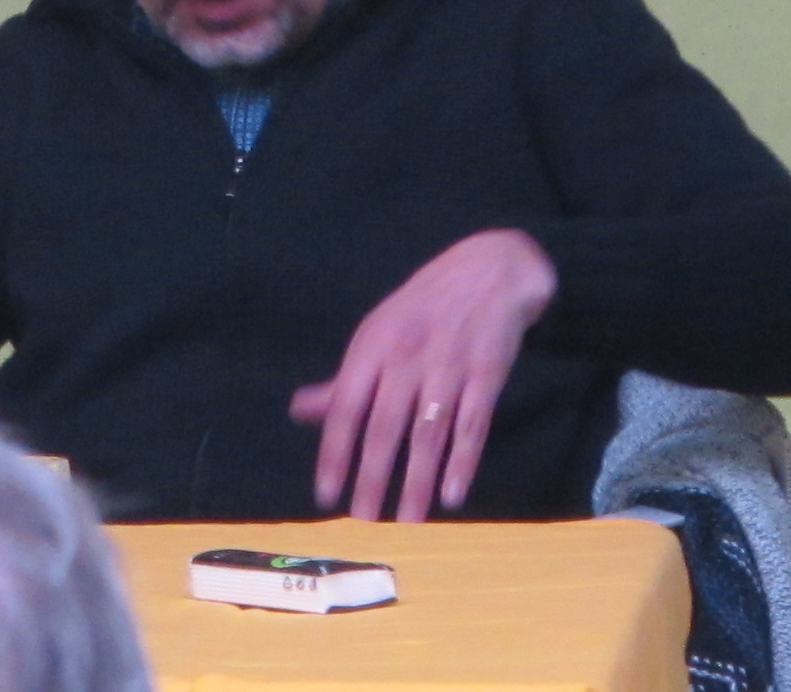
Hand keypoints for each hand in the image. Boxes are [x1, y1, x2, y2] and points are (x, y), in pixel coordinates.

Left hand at [288, 228, 558, 521]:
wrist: (489, 269)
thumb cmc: (424, 307)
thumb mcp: (377, 332)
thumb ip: (344, 379)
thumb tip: (301, 411)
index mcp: (374, 346)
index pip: (346, 407)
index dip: (334, 453)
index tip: (325, 496)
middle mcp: (408, 357)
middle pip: (385, 427)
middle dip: (373, 478)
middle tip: (363, 522)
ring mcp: (449, 366)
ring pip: (429, 433)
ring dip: (418, 481)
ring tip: (407, 522)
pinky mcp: (487, 373)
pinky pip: (473, 424)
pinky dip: (463, 461)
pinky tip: (453, 495)